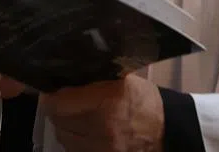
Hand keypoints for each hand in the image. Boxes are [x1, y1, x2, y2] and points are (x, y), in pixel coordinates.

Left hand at [40, 74, 163, 151]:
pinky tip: (84, 131)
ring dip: (64, 126)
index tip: (52, 90)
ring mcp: (101, 148)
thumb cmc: (143, 100)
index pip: (59, 103)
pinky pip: (75, 149)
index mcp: (106, 100)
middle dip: (57, 109)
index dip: (52, 95)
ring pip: (63, 137)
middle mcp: (101, 126)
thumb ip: (94, 78)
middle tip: (62, 101)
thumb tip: (66, 73)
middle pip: (58, 120)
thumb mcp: (121, 80)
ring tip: (74, 116)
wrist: (167, 131)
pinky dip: (75, 140)